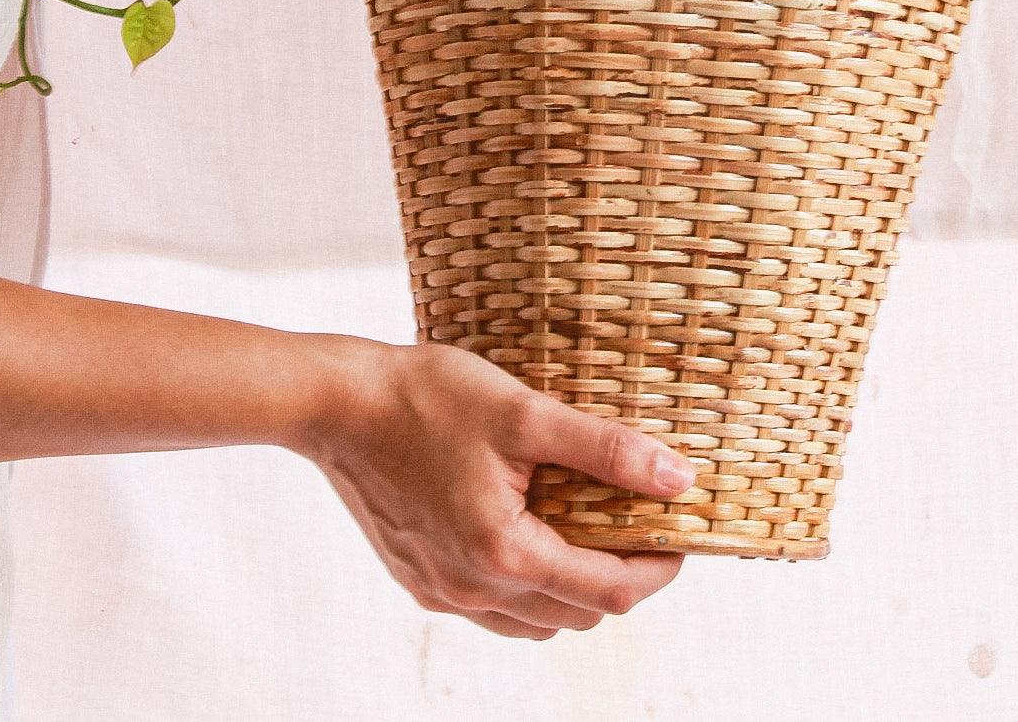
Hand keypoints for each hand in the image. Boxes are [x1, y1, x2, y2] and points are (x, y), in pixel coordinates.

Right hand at [294, 340, 694, 639]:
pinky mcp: (418, 578)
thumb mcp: (525, 413)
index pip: (610, 593)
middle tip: (638, 525)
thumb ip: (606, 450)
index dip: (658, 569)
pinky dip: (527, 583)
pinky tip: (527, 531)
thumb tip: (679, 479)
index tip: (680, 534)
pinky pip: (492, 606)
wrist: (337, 402)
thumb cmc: (427, 398)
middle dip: (620, 578)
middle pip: (576, 614)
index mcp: (503, 555)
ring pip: (535, 619)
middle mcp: (471, 589)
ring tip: (588, 528)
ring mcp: (441, 591)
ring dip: (573, 587)